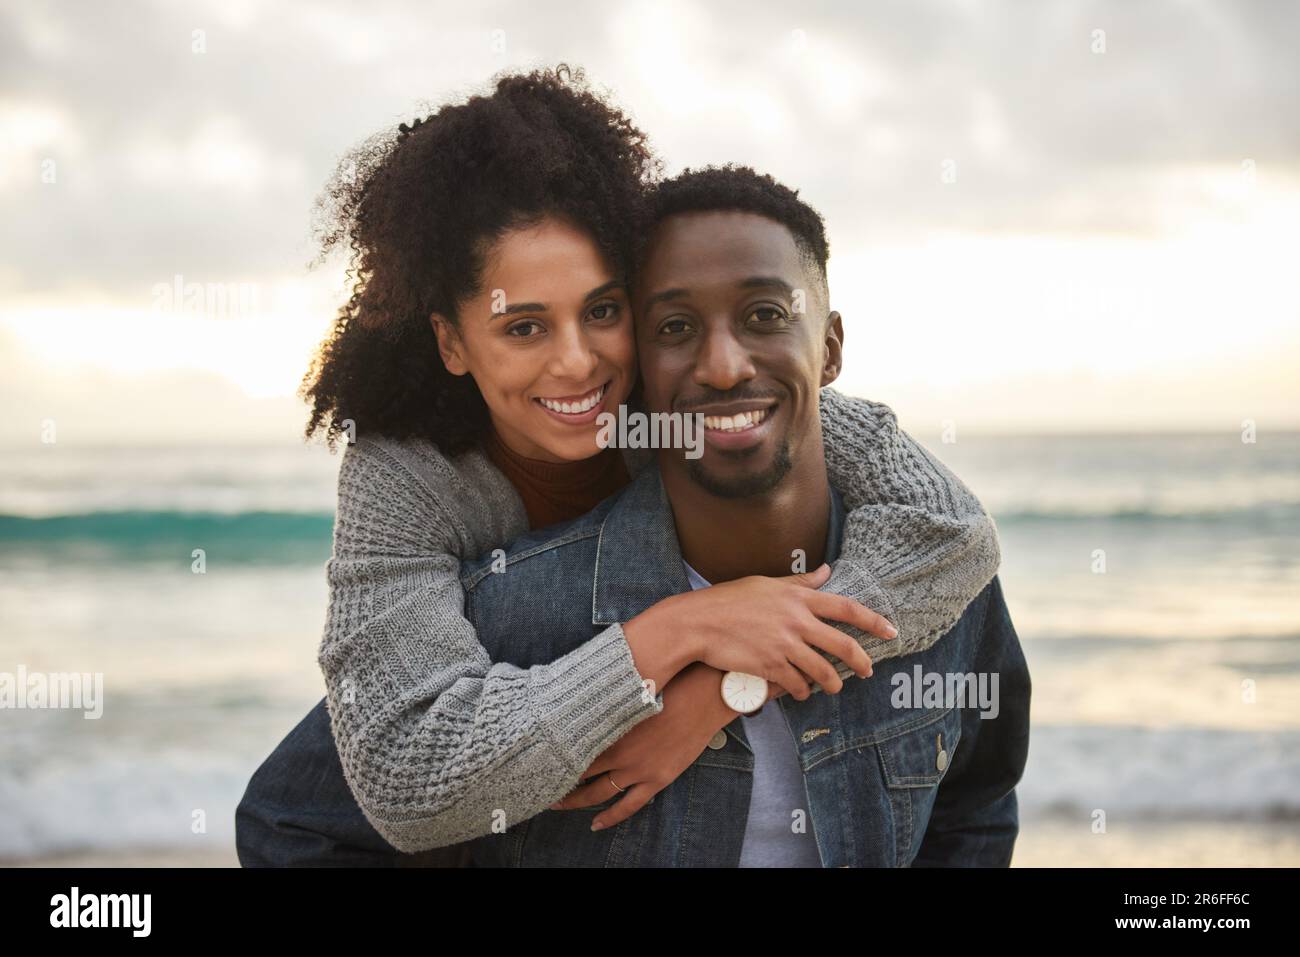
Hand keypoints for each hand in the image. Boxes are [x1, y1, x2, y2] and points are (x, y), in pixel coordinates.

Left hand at [549, 663, 730, 830]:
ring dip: (576, 801)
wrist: (701, 699)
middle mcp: (619, 753)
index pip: (572, 747)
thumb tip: (581, 695)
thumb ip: (606, 701)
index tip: (537, 759)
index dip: (553, 755)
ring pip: (598, 793)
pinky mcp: (656, 780)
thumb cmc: (667, 687)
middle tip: (539, 786)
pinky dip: (610, 818)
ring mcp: (637, 770)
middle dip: (558, 781)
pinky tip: (596, 824)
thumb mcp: (630, 691)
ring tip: (557, 805)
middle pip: (579, 773)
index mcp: (610, 728)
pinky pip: (629, 806)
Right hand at [626, 563, 895, 700]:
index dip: (872, 621)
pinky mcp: (770, 667)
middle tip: (868, 670)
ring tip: (834, 686)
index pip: (846, 608)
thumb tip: (826, 572)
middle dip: (861, 661)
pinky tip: (802, 692)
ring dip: (831, 682)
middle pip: (842, 645)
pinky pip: (796, 685)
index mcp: (798, 598)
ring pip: (822, 671)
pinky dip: (802, 691)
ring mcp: (783, 646)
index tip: (890, 631)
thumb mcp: (766, 584)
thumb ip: (799, 583)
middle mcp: (796, 622)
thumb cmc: (728, 600)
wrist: (698, 623)